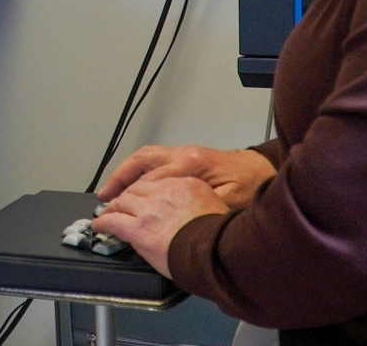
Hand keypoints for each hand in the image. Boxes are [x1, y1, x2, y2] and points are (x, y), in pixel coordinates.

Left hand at [90, 177, 227, 277]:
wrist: (217, 252)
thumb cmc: (221, 236)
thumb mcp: (215, 206)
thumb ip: (197, 202)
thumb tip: (190, 211)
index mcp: (185, 184)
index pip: (157, 181)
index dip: (145, 189)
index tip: (142, 194)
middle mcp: (164, 192)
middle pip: (137, 188)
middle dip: (126, 196)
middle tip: (119, 203)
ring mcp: (149, 209)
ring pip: (123, 202)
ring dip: (113, 207)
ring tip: (107, 213)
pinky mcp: (138, 228)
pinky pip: (113, 221)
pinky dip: (103, 222)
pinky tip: (99, 225)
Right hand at [96, 145, 276, 209]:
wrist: (261, 171)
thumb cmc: (249, 186)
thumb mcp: (229, 201)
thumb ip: (200, 204)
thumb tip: (175, 213)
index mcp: (191, 163)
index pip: (152, 178)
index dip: (132, 194)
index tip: (117, 207)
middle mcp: (183, 154)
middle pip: (141, 161)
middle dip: (119, 177)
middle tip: (104, 196)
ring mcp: (183, 154)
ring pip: (145, 158)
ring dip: (125, 173)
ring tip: (110, 191)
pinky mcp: (184, 158)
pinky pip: (153, 161)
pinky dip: (138, 172)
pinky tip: (131, 185)